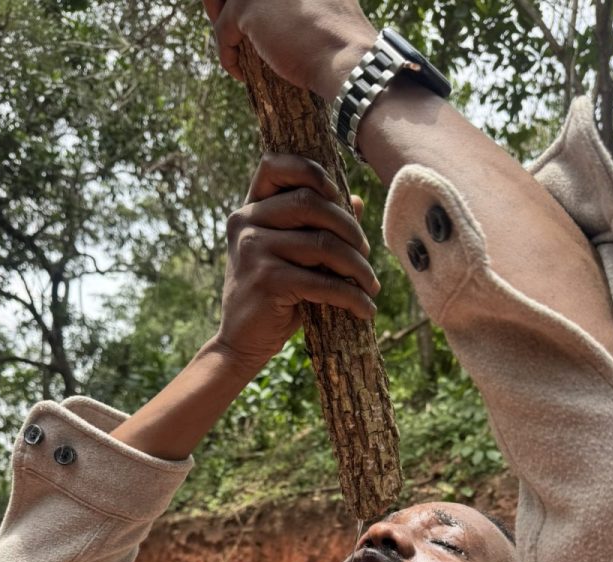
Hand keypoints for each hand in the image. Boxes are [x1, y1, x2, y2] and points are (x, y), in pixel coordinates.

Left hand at [203, 0, 375, 98]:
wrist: (346, 60)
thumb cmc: (341, 42)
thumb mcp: (325, 5)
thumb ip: (301, 2)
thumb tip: (278, 15)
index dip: (247, 1)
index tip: (246, 15)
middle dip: (224, 5)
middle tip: (228, 28)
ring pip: (221, 3)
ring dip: (220, 24)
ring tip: (231, 48)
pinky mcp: (246, 9)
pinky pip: (222, 30)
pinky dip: (227, 55)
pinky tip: (239, 73)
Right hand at [212, 152, 379, 378]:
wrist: (241, 343)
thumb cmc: (272, 298)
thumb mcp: (292, 257)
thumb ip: (317, 228)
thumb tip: (356, 200)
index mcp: (249, 211)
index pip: (274, 166)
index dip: (311, 170)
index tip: (338, 195)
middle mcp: (246, 223)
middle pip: (311, 203)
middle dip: (349, 229)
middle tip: (366, 254)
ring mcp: (253, 250)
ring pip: (324, 244)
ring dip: (357, 267)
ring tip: (371, 286)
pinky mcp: (267, 280)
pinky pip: (323, 282)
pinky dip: (351, 297)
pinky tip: (365, 309)